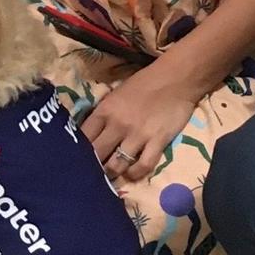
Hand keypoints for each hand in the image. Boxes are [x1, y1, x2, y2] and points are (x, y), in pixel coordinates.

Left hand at [81, 60, 202, 181]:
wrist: (176, 78)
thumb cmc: (144, 84)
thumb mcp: (114, 96)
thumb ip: (102, 115)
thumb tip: (89, 135)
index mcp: (104, 111)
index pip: (83, 137)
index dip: (78, 151)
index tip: (78, 159)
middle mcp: (118, 125)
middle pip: (96, 155)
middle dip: (92, 167)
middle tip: (93, 173)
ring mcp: (138, 135)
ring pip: (116, 165)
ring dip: (112, 173)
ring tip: (111, 175)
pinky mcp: (158, 142)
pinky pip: (143, 166)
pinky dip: (136, 173)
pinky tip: (132, 173)